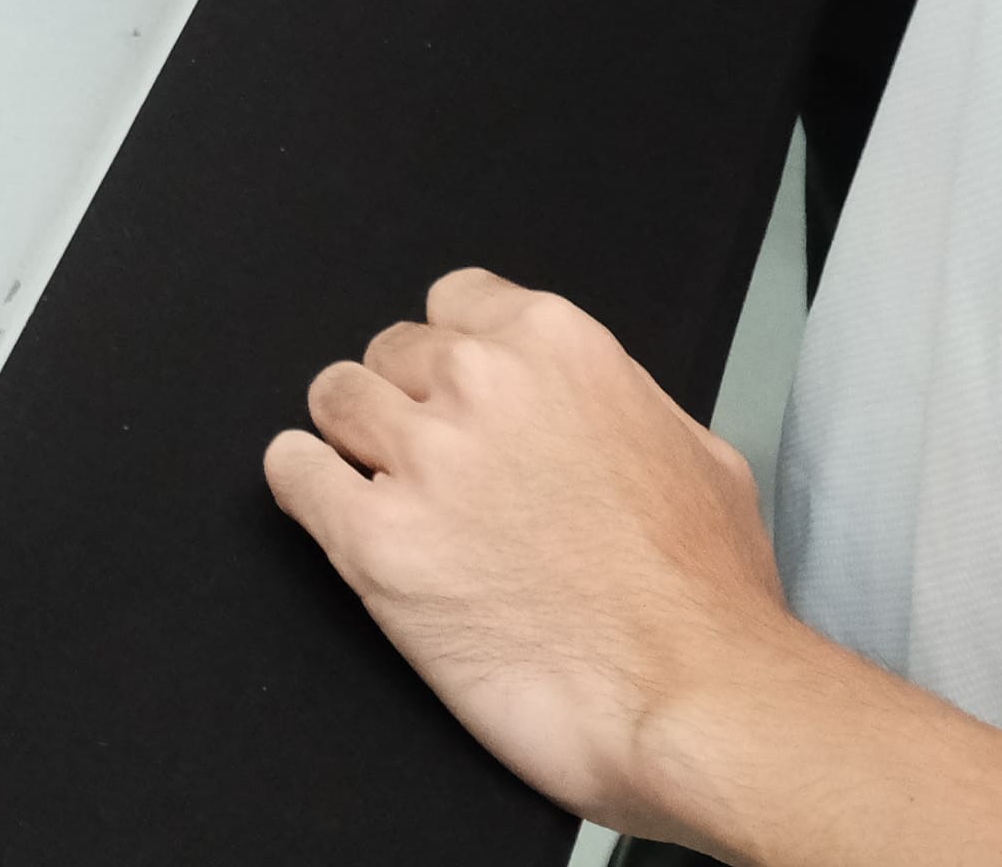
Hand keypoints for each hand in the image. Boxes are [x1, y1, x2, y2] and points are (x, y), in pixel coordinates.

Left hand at [263, 267, 812, 837]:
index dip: (455, 359)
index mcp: (556, 346)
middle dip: (408, 406)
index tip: (460, 398)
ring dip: (353, 445)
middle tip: (440, 471)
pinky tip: (333, 510)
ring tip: (392, 496)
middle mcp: (480, 384)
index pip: (453, 301)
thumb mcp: (696, 453)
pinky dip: (305, 486)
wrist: (695, 701)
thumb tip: (588, 409)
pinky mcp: (375, 543)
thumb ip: (618, 404)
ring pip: (333, 401)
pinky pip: (293, 472)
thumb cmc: (708, 601)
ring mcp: (422, 460)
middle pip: (389, 354)